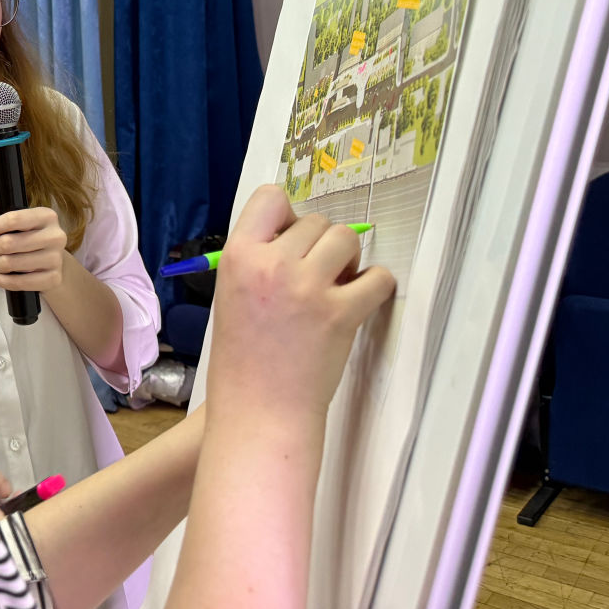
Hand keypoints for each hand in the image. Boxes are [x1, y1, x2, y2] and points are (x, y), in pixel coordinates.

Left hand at [0, 204, 66, 292]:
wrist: (53, 260)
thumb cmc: (30, 236)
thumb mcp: (16, 220)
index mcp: (47, 216)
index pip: (13, 219)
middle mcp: (55, 236)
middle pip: (9, 243)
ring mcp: (55, 259)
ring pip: (11, 263)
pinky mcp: (53, 278)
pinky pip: (19, 282)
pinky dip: (3, 281)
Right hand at [205, 185, 395, 424]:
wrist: (259, 410)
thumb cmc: (242, 357)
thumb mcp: (230, 293)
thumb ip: (259, 259)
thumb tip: (302, 235)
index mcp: (239, 256)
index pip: (270, 197)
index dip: (285, 215)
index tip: (290, 238)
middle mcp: (273, 264)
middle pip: (315, 221)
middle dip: (320, 245)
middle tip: (316, 276)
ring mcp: (309, 288)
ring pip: (346, 239)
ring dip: (348, 259)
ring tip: (338, 285)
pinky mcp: (342, 313)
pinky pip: (377, 278)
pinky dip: (377, 284)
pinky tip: (364, 297)